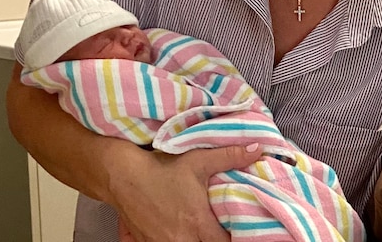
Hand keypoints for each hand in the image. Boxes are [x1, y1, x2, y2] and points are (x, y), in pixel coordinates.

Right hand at [108, 143, 261, 241]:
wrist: (122, 175)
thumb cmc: (161, 168)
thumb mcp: (199, 160)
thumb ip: (231, 157)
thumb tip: (258, 149)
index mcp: (197, 223)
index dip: (233, 238)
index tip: (237, 229)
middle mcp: (180, 239)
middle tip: (219, 231)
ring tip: (199, 233)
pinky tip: (175, 235)